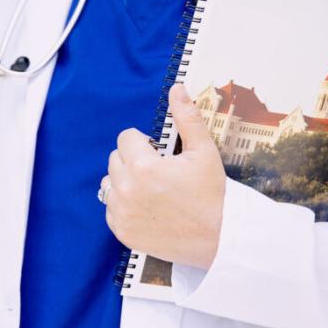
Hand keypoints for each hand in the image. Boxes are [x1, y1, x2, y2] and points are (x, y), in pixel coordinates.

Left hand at [103, 84, 226, 269]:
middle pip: (115, 158)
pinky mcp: (122, 231)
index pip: (126, 138)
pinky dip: (123, 204)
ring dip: (124, 180)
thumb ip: (187, 118)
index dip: (144, 142)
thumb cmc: (213, 195)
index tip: (160, 154)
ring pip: (109, 182)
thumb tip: (177, 88)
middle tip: (159, 172)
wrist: (218, 238)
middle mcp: (127, 189)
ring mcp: (122, 213)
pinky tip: (147, 207)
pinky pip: (110, 207)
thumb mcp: (204, 152)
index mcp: (144, 167)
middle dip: (134, 159)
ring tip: (151, 189)